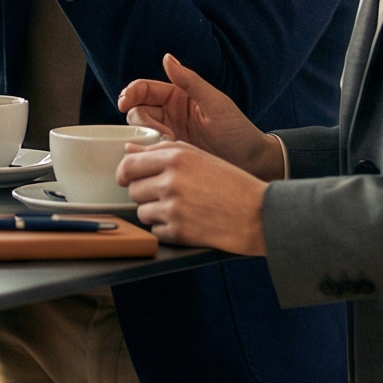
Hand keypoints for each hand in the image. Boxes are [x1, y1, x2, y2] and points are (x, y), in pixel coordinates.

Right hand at [117, 55, 281, 177]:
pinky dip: (149, 151)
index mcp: (178, 96)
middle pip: (138, 110)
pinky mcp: (170, 153)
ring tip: (168, 145)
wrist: (252, 163)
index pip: (145, 89)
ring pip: (140, 131)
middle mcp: (170, 114)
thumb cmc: (238, 131)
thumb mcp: (215, 103)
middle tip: (160, 133)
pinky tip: (163, 155)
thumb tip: (167, 58)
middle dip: (141, 120)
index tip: (125, 103)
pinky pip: (149, 150)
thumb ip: (190, 81)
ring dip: (146, 137)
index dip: (130, 93)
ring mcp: (168, 134)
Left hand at [118, 141, 267, 254]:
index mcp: (175, 158)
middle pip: (133, 190)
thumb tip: (129, 149)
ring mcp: (173, 208)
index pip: (129, 165)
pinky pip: (155, 231)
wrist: (258, 214)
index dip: (124, 173)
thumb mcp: (199, 156)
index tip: (126, 178)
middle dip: (144, 193)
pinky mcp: (178, 232)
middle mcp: (171, 181)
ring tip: (181, 208)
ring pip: (141, 212)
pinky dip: (166, 229)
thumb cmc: (232, 183)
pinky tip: (187, 221)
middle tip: (166, 194)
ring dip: (155, 212)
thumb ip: (161, 151)